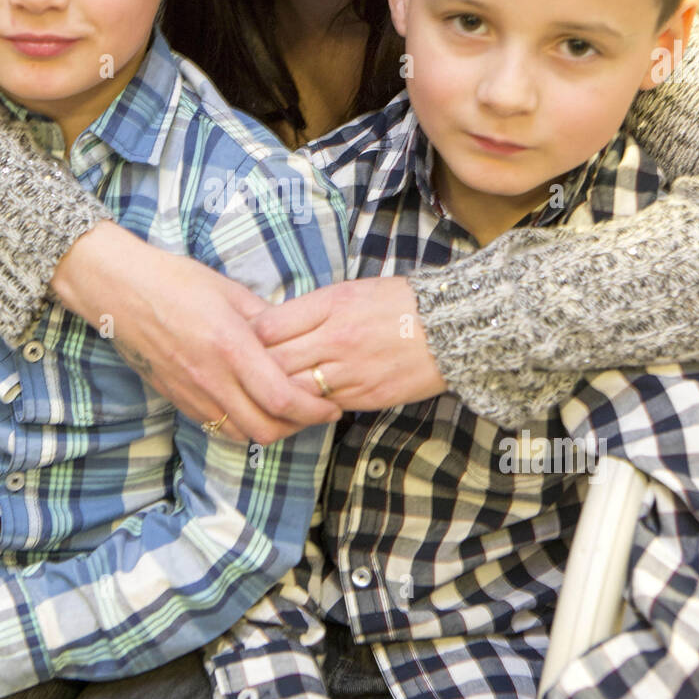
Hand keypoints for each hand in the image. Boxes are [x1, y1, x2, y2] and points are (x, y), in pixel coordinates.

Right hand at [52, 223, 341, 443]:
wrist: (120, 290)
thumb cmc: (175, 281)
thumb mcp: (230, 292)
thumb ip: (267, 321)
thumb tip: (296, 339)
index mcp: (230, 348)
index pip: (282, 398)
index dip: (314, 409)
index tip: (331, 405)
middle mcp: (211, 378)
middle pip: (265, 428)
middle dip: (299, 427)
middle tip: (316, 412)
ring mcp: (191, 393)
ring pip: (241, 434)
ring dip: (270, 429)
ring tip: (287, 412)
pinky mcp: (177, 399)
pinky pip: (217, 425)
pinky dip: (242, 424)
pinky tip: (252, 406)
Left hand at [252, 277, 446, 412]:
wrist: (451, 328)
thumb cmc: (399, 303)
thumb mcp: (351, 290)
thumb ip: (311, 309)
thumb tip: (272, 327)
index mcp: (330, 305)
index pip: (268, 327)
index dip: (250, 337)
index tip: (246, 341)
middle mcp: (336, 339)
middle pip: (273, 362)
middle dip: (255, 369)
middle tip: (247, 372)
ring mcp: (350, 372)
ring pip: (293, 391)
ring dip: (278, 393)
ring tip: (269, 391)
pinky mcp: (364, 397)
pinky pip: (321, 407)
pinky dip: (306, 407)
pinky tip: (300, 403)